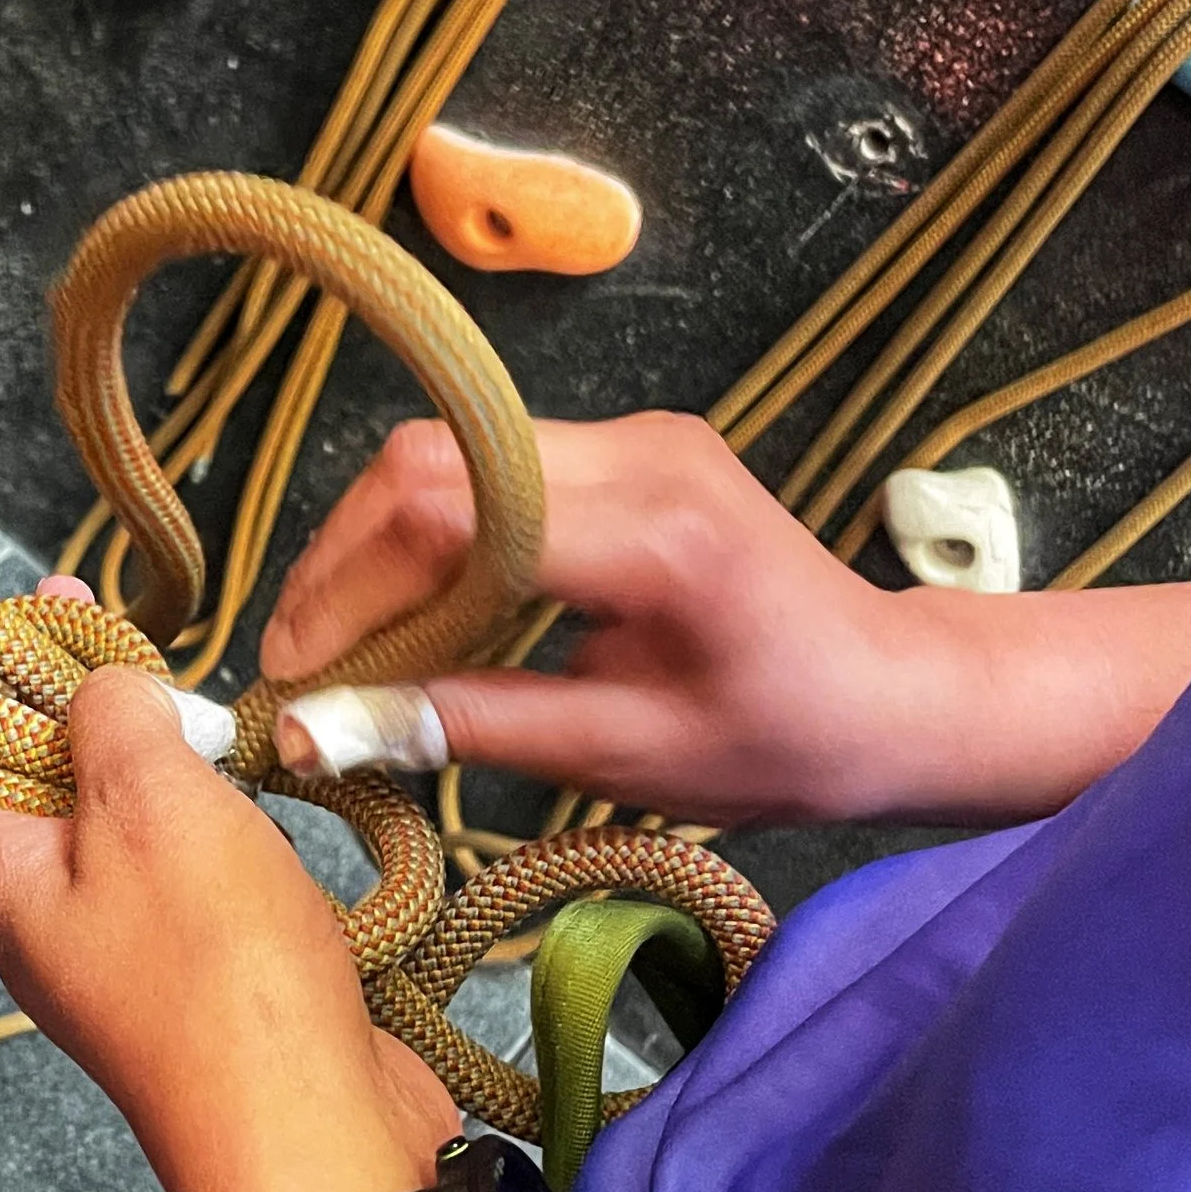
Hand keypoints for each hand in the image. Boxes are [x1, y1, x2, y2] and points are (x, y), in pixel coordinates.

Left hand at [0, 654, 454, 1191]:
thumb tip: (103, 692)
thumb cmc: (216, 983)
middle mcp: (45, 929)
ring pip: (102, 838)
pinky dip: (206, 825)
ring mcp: (123, 959)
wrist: (314, 1126)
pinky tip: (255, 799)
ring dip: (142, 769)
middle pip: (6, 810)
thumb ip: (110, 719)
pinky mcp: (203, 978)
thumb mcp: (147, 798)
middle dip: (51, 719)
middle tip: (108, 655)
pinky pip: (179, 881)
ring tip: (198, 721)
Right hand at [263, 412, 914, 822]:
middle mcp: (638, 451)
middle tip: (301, 667)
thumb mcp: (620, 757)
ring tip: (341, 647)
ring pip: (445, 454)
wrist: (894, 693)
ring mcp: (633, 434)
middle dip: (342, 563)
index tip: (295, 679)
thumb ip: (467, 727)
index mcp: (652, 532)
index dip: (347, 590)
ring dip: (373, 547)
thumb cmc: (780, 744)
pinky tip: (410, 614)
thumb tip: (321, 730)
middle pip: (428, 462)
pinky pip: (486, 468)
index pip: (446, 515)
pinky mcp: (626, 445)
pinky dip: (426, 538)